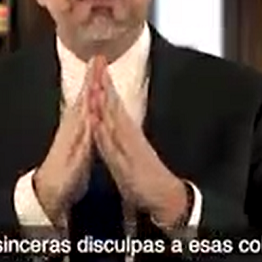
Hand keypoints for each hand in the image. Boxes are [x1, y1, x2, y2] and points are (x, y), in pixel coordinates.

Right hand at [33, 57, 103, 220]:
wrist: (49, 193)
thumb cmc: (68, 168)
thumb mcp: (80, 143)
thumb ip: (85, 126)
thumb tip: (90, 110)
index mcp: (78, 127)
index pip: (87, 98)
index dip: (94, 79)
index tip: (100, 60)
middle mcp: (74, 131)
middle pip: (83, 101)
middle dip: (91, 81)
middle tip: (97, 60)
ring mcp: (72, 144)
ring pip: (81, 118)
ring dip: (87, 100)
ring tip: (93, 81)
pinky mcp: (74, 159)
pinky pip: (81, 144)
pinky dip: (86, 132)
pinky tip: (90, 120)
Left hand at [91, 64, 187, 227]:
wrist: (165, 195)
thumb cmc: (145, 176)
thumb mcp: (129, 152)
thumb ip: (120, 138)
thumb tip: (111, 123)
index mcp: (129, 133)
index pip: (115, 106)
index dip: (107, 88)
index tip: (99, 70)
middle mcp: (130, 137)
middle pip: (115, 108)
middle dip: (105, 87)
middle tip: (97, 66)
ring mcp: (130, 149)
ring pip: (115, 123)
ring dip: (105, 105)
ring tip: (96, 87)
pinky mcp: (128, 163)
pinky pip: (113, 147)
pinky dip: (104, 134)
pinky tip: (97, 123)